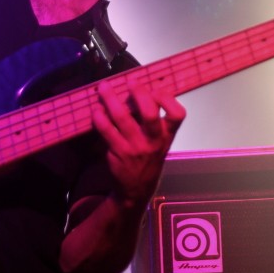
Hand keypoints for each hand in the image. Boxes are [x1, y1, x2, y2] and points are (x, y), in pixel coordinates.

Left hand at [92, 80, 185, 208]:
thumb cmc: (149, 158)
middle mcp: (153, 141)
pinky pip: (106, 130)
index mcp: (166, 135)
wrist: (137, 189)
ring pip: (122, 118)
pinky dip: (99, 117)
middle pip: (150, 114)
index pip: (177, 115)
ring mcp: (135, 147)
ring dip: (111, 99)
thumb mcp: (160, 143)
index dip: (168, 100)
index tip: (156, 90)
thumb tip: (139, 91)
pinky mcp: (118, 152)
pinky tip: (96, 110)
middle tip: (130, 82)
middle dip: (139, 94)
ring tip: (103, 88)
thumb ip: (154, 121)